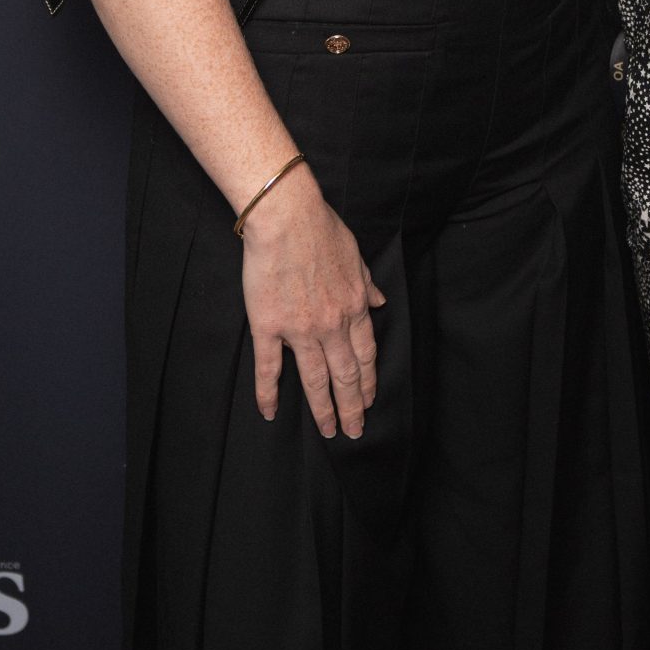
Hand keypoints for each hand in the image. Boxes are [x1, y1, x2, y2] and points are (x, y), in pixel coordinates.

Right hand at [240, 167, 386, 437]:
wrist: (287, 217)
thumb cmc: (321, 228)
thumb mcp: (355, 255)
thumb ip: (367, 283)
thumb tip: (379, 302)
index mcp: (354, 306)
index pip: (366, 354)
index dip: (369, 381)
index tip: (370, 399)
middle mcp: (332, 324)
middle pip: (346, 375)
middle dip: (352, 406)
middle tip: (354, 432)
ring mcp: (300, 329)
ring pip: (315, 379)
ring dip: (323, 409)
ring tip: (328, 431)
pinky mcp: (269, 326)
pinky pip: (269, 368)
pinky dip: (269, 393)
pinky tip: (270, 413)